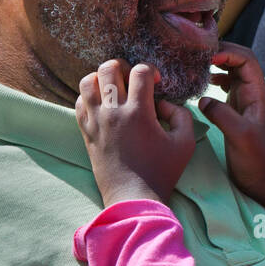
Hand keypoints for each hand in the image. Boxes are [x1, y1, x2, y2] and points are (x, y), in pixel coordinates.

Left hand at [76, 59, 197, 206]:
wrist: (133, 198)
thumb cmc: (162, 172)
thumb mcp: (186, 143)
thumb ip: (182, 115)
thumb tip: (164, 103)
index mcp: (139, 112)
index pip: (140, 70)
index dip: (151, 71)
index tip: (156, 84)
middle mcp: (114, 112)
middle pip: (109, 67)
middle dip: (124, 67)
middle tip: (133, 81)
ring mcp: (96, 121)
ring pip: (88, 81)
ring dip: (102, 78)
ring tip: (115, 89)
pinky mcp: (86, 132)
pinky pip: (79, 102)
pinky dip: (89, 96)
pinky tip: (103, 105)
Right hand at [196, 43, 264, 193]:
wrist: (262, 177)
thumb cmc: (255, 158)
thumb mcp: (239, 136)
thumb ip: (223, 115)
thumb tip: (203, 99)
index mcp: (258, 93)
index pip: (247, 59)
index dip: (228, 53)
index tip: (208, 59)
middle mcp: (252, 91)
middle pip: (239, 59)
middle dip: (220, 52)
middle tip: (197, 56)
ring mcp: (244, 98)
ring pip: (231, 69)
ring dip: (216, 63)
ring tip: (196, 65)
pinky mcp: (235, 107)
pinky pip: (225, 83)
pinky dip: (213, 77)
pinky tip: (201, 83)